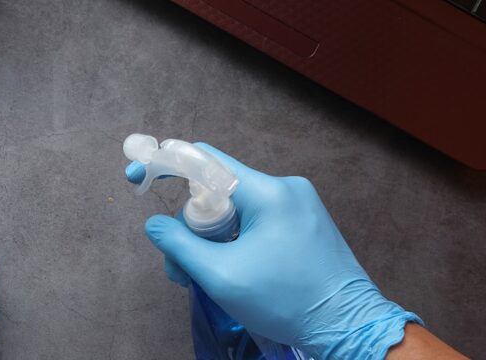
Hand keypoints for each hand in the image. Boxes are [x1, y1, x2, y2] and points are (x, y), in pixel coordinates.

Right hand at [128, 143, 419, 359]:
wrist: (349, 327)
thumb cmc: (286, 302)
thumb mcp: (221, 276)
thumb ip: (179, 245)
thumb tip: (154, 224)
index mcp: (267, 192)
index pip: (204, 159)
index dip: (164, 164)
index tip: (136, 175)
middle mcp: (285, 188)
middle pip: (216, 191)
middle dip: (190, 225)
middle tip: (180, 268)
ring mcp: (299, 205)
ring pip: (235, 210)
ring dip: (211, 239)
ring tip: (206, 278)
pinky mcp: (305, 224)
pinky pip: (256, 222)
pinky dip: (235, 242)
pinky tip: (231, 271)